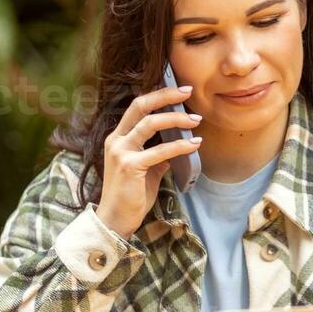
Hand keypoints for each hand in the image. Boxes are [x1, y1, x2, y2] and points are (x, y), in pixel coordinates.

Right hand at [95, 84, 203, 238]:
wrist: (116, 219)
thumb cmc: (131, 196)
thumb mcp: (145, 170)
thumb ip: (157, 155)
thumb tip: (176, 146)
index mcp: (118, 138)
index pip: (138, 107)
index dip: (158, 96)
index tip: (180, 91)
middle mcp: (116, 140)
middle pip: (140, 106)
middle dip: (165, 96)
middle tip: (188, 92)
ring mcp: (121, 152)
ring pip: (150, 124)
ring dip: (176, 119)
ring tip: (196, 121)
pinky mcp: (130, 166)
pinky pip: (160, 150)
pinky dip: (180, 145)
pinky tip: (194, 144)